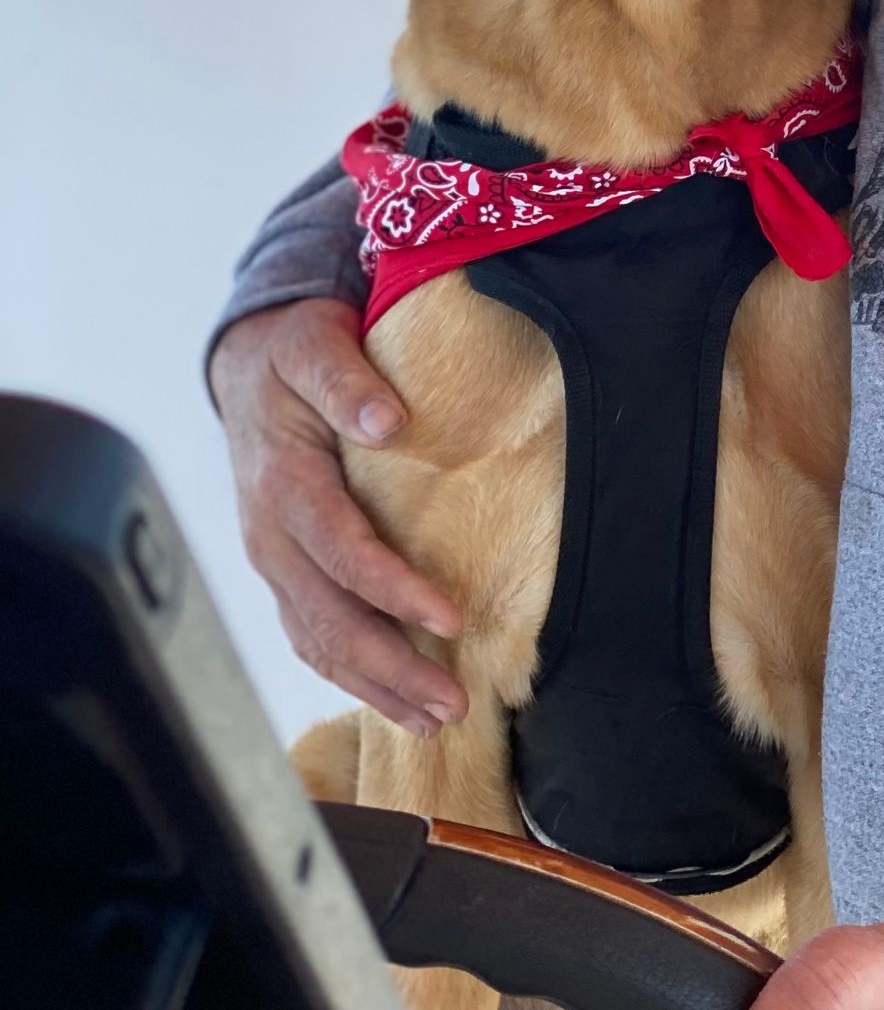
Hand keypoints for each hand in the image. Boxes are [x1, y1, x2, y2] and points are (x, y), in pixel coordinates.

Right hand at [209, 297, 467, 734]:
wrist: (249, 365)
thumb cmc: (294, 352)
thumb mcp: (316, 344)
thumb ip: (347, 381)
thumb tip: (387, 418)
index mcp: (285, 484)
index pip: (342, 552)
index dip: (393, 591)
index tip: (449, 618)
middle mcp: (272, 536)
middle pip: (331, 619)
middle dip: (392, 668)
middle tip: (454, 703)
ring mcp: (275, 561)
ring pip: (320, 641)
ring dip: (377, 686)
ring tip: (436, 719)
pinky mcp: (285, 572)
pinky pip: (312, 635)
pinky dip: (351, 674)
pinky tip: (391, 699)